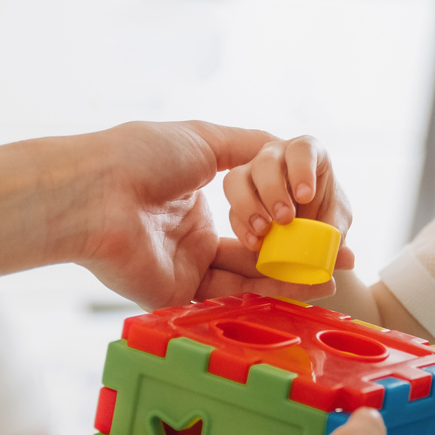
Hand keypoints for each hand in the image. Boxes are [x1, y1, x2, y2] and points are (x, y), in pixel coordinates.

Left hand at [0, 120, 345, 308]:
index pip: (251, 215)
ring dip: (292, 274)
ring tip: (332, 271)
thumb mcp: (202, 139)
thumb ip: (246, 146)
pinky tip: (306, 283)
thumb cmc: (140, 156)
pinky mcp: (180, 295)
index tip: (323, 220)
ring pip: (249, 277)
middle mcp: (191, 238)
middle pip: (255, 252)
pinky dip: (272, 290)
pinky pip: (233, 296)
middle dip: (298, 254)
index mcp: (194, 201)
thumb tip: (283, 143)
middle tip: (338, 254)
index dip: (289, 218)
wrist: (97, 190)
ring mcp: (186, 269)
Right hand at [221, 136, 357, 268]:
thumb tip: (346, 256)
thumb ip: (338, 231)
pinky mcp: (237, 196)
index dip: (302, 170)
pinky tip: (256, 243)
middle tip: (286, 218)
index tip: (306, 196)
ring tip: (265, 230)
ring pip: (237, 178)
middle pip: (266, 162)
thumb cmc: (325, 210)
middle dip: (273, 191)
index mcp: (306, 152)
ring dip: (248, 206)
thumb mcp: (337, 219)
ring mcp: (252, 172)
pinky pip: (231, 207)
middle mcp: (276, 156)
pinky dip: (241, 226)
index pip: (302, 149)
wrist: (308, 223)